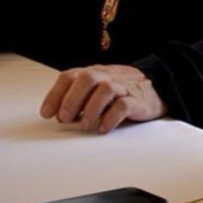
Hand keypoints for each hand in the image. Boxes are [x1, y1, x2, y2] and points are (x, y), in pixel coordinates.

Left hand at [39, 64, 165, 133]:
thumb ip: (79, 98)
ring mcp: (123, 87)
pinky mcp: (137, 100)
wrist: (156, 87)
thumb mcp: (98, 88)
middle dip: (72, 99)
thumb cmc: (121, 91)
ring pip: (105, 90)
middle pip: (87, 78)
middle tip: (65, 119)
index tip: (46, 113)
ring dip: (91, 109)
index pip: (69, 77)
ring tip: (85, 126)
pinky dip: (111, 118)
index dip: (55, 94)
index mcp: (94, 73)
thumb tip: (58, 115)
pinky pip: (123, 106)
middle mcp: (107, 77)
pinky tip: (103, 128)